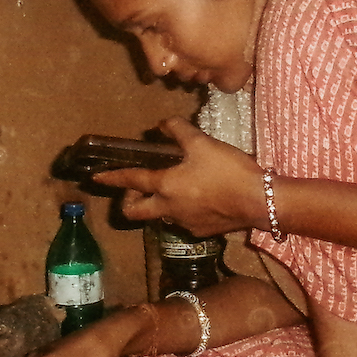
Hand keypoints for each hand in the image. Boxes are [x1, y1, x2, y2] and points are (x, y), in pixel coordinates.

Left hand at [93, 116, 264, 236]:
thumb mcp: (202, 143)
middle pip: (135, 212)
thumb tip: (162, 125)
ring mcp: (184, 224)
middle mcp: (169, 208)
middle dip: (128, 202)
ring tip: (173, 188)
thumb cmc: (229, 170)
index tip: (96, 178)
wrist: (259, 201)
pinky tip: (198, 199)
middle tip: (134, 189)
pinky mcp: (201, 232)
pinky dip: (181, 210)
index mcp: (166, 185)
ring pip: (160, 216)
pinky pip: (182, 221)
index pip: (131, 181)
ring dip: (157, 204)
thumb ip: (178, 131)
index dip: (112, 178)